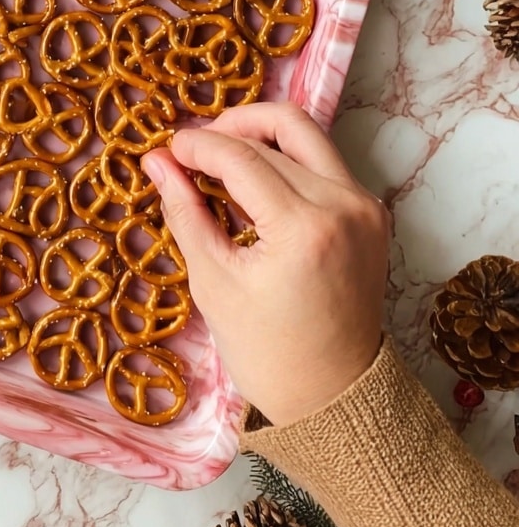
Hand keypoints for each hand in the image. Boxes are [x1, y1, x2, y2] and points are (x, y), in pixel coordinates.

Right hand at [142, 101, 390, 426]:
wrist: (334, 395)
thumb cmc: (267, 351)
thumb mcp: (213, 281)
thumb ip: (185, 211)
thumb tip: (156, 161)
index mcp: (304, 227)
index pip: (241, 156)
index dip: (197, 145)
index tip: (165, 149)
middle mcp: (344, 204)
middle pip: (278, 132)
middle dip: (226, 131)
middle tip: (190, 150)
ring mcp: (364, 205)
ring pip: (306, 134)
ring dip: (260, 133)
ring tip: (221, 156)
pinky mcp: (371, 211)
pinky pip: (324, 161)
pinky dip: (285, 158)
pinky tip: (253, 181)